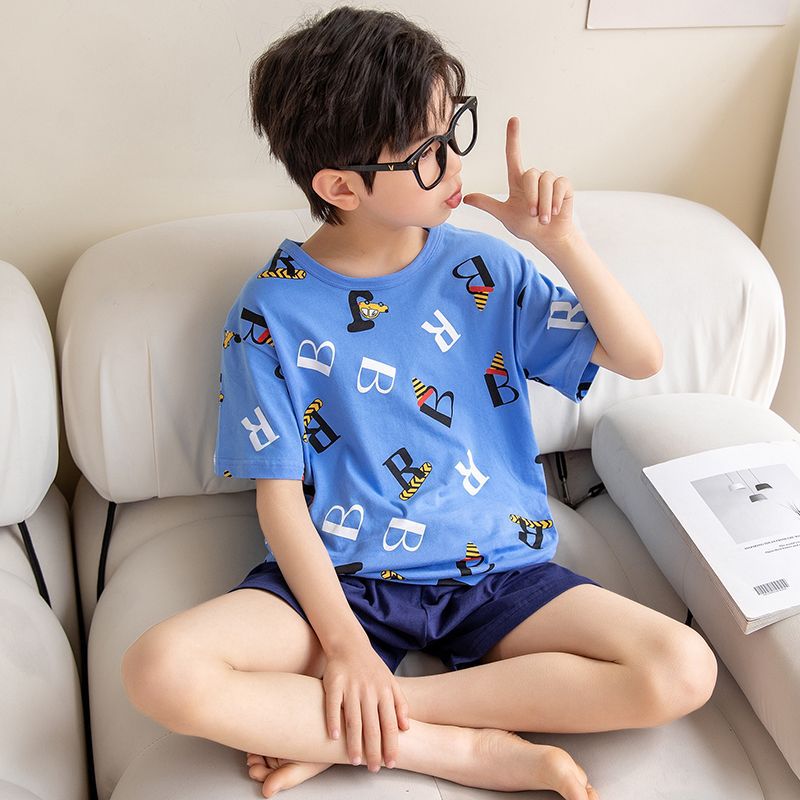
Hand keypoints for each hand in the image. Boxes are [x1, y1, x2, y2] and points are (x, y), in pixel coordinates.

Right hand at [321, 641, 409, 772]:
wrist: (350, 645)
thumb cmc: (371, 668)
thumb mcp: (391, 682)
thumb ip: (400, 704)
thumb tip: (406, 728)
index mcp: (385, 691)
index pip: (390, 724)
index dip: (391, 745)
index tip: (391, 763)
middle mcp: (369, 690)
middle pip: (372, 726)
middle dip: (374, 751)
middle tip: (373, 768)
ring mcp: (351, 687)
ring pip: (353, 720)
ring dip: (354, 743)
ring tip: (355, 761)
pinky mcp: (334, 683)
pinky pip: (333, 705)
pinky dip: (333, 721)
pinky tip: (333, 737)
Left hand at [462, 116, 578, 253]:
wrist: (547, 237)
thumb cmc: (527, 226)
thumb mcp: (505, 215)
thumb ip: (487, 205)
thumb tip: (466, 198)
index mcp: (518, 182)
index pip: (514, 156)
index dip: (513, 138)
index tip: (513, 120)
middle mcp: (534, 178)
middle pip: (531, 174)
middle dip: (532, 196)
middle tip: (532, 214)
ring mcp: (550, 181)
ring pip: (546, 181)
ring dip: (544, 203)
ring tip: (543, 218)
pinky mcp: (564, 186)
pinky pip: (560, 185)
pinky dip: (556, 201)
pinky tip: (554, 212)